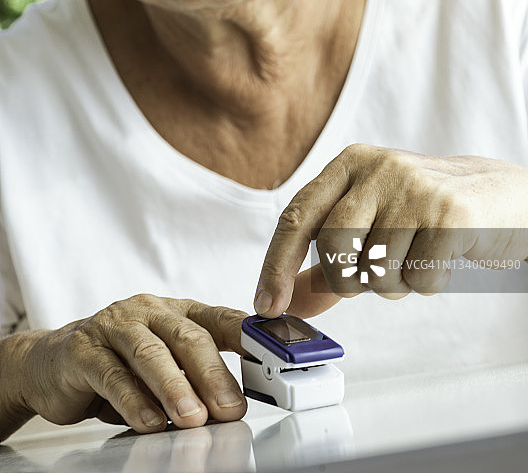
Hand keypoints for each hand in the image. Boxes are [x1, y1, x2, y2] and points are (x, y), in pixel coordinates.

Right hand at [21, 295, 246, 432]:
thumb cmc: (118, 362)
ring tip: (193, 418)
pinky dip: (133, 401)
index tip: (273, 357)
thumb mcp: (164, 362)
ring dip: (175, 388)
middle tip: (231, 407)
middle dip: (212, 374)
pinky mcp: (83, 350)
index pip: (219, 317)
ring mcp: (113, 325)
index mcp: (174, 309)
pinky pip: (112, 375)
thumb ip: (194, 374)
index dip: (248, 336)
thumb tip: (235, 404)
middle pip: (187, 336)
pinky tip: (148, 422)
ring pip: (151, 353)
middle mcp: (147, 310)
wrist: (50, 363)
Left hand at [254, 145, 527, 317]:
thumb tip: (286, 300)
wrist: (499, 196)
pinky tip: (441, 258)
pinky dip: (426, 284)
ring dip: (393, 284)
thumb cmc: (425, 211)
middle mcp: (378, 169)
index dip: (276, 265)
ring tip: (415, 258)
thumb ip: (326, 261)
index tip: (267, 305)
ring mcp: (414, 188)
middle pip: (333, 249)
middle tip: (375, 276)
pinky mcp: (449, 214)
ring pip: (375, 272)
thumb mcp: (370, 222)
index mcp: (350, 163)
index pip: (297, 216)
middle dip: (349, 281)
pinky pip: (418, 280)